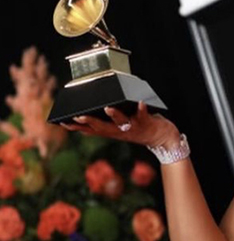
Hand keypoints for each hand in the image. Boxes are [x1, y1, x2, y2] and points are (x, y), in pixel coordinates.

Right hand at [60, 102, 179, 148]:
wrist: (164, 138)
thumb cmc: (139, 126)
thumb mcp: (121, 125)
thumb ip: (109, 119)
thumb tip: (95, 105)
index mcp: (112, 131)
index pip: (91, 130)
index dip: (76, 127)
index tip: (62, 122)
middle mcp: (120, 131)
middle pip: (102, 128)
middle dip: (90, 122)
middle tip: (78, 116)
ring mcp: (133, 127)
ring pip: (122, 122)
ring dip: (115, 115)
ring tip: (107, 107)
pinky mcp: (147, 122)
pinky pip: (144, 115)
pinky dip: (142, 108)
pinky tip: (140, 102)